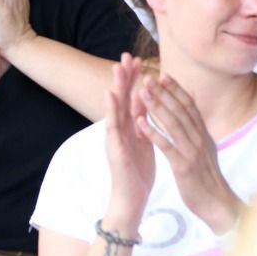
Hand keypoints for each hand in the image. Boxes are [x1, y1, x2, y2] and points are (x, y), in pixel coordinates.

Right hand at [103, 55, 156, 221]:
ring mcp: (115, 138)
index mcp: (130, 128)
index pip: (132, 98)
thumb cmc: (137, 172)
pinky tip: (110, 96)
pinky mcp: (115, 149)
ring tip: (117, 68)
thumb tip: (146, 103)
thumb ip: (143, 123)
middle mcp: (120, 130)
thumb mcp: (144, 142)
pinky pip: (113, 127)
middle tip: (126, 55)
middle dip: (124, 77)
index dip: (135, 80)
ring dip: (116, 87)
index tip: (139, 60)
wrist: (131, 200)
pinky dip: (111, 111)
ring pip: (115, 108)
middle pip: (122, 98)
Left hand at [134, 74, 240, 233]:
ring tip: (141, 92)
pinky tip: (140, 123)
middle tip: (147, 77)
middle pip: (180, 110)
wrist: (217, 204)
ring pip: (173, 124)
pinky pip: (166, 146)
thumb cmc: (207, 176)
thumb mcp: (206, 148)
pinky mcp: (183, 166)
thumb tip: (195, 108)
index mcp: (203, 134)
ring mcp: (192, 151)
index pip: (189, 106)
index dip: (176, 90)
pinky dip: (153, 132)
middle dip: (163, 92)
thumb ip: (198, 127)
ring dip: (156, 106)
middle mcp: (199, 138)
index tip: (163, 75)